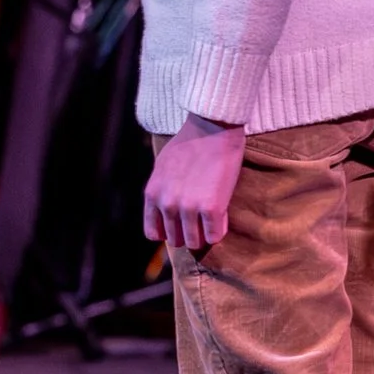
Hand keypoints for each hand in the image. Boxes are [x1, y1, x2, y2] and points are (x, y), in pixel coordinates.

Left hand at [144, 113, 246, 248]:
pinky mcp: (211, 208)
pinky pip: (215, 236)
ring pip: (194, 242)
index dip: (167, 233)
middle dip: (188, 234)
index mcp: (152, 194)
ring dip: (204, 235)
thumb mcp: (162, 169)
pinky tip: (221, 216)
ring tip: (210, 219)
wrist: (210, 131)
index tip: (180, 226)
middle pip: (175, 240)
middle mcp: (167, 204)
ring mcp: (188, 208)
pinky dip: (219, 231)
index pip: (153, 233)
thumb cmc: (187, 146)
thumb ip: (161, 192)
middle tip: (199, 221)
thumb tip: (164, 214)